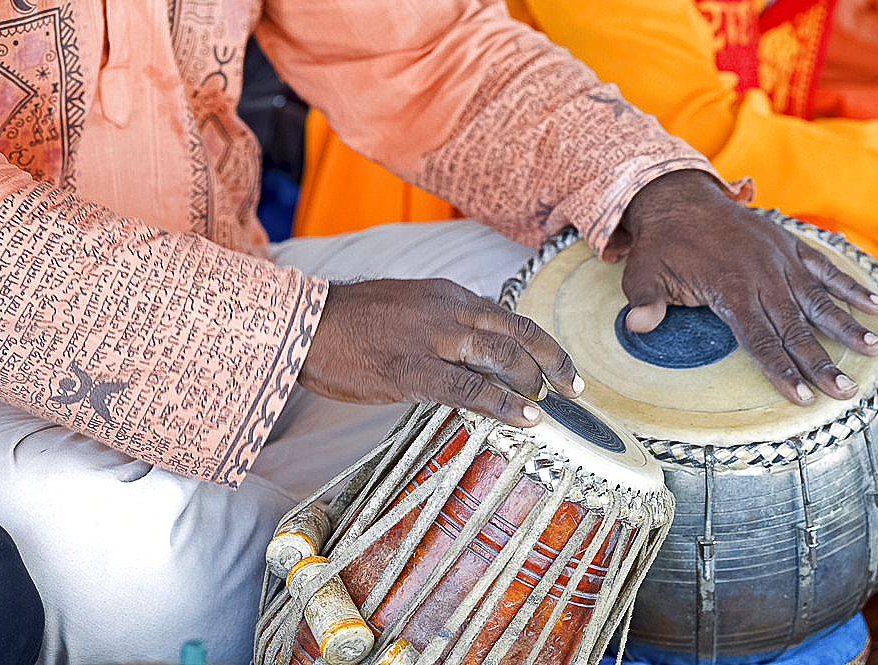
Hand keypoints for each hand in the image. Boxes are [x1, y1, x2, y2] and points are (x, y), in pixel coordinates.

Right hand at [298, 278, 582, 425]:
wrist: (306, 324)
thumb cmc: (352, 322)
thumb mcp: (408, 307)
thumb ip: (444, 323)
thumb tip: (475, 352)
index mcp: (447, 294)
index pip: (507, 314)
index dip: (539, 341)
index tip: (558, 363)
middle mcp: (448, 309)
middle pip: (517, 330)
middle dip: (551, 359)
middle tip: (570, 386)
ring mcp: (432, 338)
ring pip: (502, 354)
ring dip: (532, 380)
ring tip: (548, 402)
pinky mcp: (413, 369)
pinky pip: (470, 388)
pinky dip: (503, 404)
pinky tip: (525, 418)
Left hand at [617, 170, 877, 404]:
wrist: (679, 199)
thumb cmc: (662, 244)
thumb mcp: (643, 272)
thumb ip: (645, 301)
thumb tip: (636, 325)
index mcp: (729, 289)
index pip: (760, 339)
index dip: (781, 370)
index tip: (802, 397)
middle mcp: (761, 276)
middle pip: (795, 327)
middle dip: (821, 362)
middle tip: (845, 391)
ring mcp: (779, 259)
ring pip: (817, 299)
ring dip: (846, 325)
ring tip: (873, 349)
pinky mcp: (788, 245)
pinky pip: (824, 267)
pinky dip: (849, 285)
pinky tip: (875, 304)